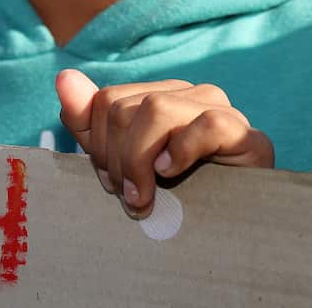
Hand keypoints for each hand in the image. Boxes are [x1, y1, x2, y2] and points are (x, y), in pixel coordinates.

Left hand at [55, 69, 273, 218]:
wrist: (232, 234)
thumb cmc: (175, 196)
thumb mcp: (121, 160)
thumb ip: (88, 120)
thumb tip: (63, 77)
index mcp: (159, 96)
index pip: (107, 100)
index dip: (98, 144)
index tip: (111, 182)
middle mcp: (189, 94)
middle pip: (125, 107)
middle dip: (115, 158)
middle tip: (127, 195)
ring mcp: (221, 109)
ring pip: (156, 109)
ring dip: (139, 161)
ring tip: (144, 197)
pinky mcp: (247, 135)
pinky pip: (207, 124)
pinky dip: (182, 151)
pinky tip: (175, 174)